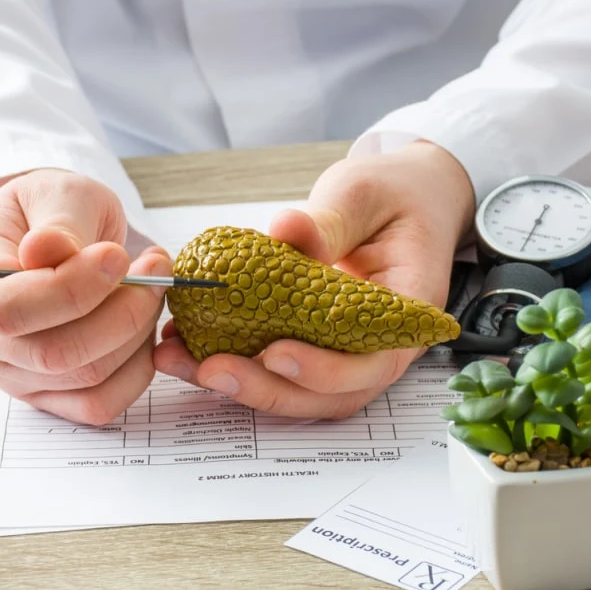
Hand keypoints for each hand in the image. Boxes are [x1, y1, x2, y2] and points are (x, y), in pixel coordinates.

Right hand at [0, 169, 172, 424]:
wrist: (45, 234)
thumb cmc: (46, 212)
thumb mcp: (54, 193)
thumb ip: (57, 221)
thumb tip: (49, 250)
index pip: (10, 308)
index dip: (73, 289)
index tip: (119, 255)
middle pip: (54, 354)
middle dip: (122, 313)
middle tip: (156, 270)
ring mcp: (13, 373)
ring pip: (85, 379)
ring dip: (136, 335)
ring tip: (152, 290)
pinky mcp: (48, 394)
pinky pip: (98, 405)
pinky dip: (136, 372)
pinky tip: (144, 330)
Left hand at [153, 141, 474, 418]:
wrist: (406, 197)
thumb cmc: (395, 195)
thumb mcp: (364, 195)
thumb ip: (330, 219)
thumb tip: (286, 228)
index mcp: (406, 311)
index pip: (372, 363)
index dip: (324, 370)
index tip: (275, 353)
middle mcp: (378, 344)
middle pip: (329, 394)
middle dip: (267, 389)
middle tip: (211, 369)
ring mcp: (345, 350)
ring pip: (299, 391)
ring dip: (241, 385)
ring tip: (184, 362)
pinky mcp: (312, 342)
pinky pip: (277, 366)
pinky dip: (235, 363)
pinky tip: (188, 349)